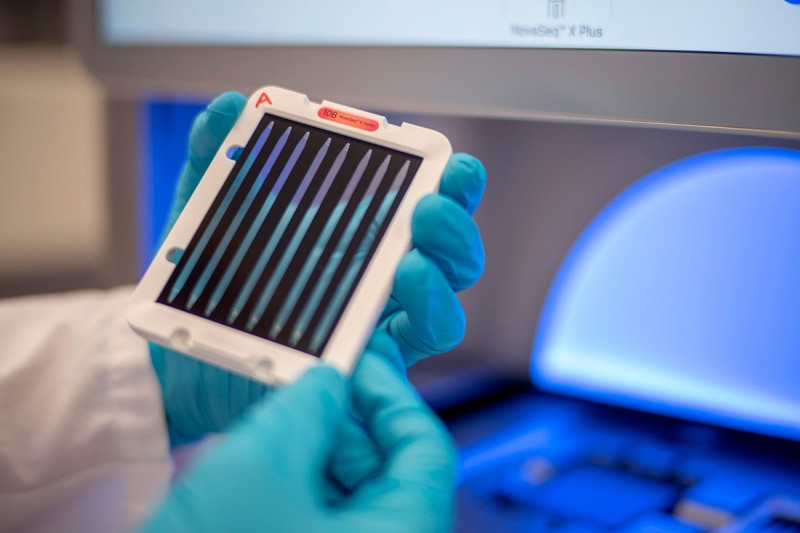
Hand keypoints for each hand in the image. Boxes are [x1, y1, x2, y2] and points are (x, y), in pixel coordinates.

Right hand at [138, 348, 456, 532]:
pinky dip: (299, 484)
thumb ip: (304, 410)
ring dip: (316, 451)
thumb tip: (328, 383)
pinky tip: (264, 462)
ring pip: (350, 495)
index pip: (428, 451)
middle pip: (387, 471)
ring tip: (276, 422)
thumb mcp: (257, 469)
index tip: (362, 364)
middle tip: (306, 386)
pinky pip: (321, 519)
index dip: (395, 396)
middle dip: (345, 423)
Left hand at [150, 93, 485, 444]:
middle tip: (428, 211)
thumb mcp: (206, 211)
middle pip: (453, 259)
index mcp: (362, 234)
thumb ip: (218, 157)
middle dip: (454, 232)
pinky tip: (377, 346)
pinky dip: (396, 360)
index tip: (454, 165)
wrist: (179, 353)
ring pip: (442, 317)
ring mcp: (373, 329)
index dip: (455, 184)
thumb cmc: (208, 280)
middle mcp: (381, 279)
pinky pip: (396, 371)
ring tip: (410, 268)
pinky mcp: (353, 372)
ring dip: (437, 291)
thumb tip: (228, 106)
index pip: (428, 203)